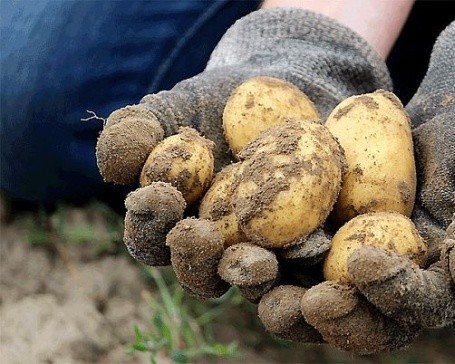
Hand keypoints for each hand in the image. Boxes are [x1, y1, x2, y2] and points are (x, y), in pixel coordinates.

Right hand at [95, 7, 389, 332]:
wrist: (292, 94)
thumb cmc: (222, 103)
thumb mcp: (174, 109)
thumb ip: (136, 134)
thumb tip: (114, 168)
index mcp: (176, 226)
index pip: (151, 237)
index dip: (150, 222)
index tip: (162, 194)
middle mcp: (219, 251)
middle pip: (201, 274)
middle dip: (197, 260)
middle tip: (201, 236)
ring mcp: (267, 256)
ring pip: (255, 284)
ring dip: (252, 278)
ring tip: (258, 264)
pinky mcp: (312, 250)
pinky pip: (310, 268)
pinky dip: (310, 266)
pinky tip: (318, 249)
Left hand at [260, 11, 454, 353]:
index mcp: (434, 284)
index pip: (413, 306)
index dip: (389, 296)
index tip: (361, 264)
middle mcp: (386, 282)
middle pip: (352, 316)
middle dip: (321, 314)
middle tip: (294, 302)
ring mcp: (347, 256)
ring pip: (307, 288)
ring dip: (274, 289)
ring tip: (246, 269)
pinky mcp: (316, 228)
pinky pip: (284, 243)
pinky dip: (257, 241)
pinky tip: (228, 228)